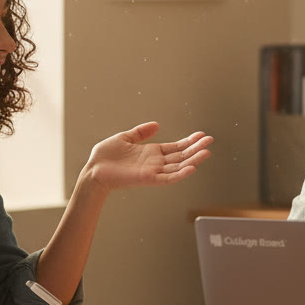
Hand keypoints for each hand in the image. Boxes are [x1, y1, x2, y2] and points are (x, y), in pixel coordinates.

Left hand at [82, 122, 213, 191]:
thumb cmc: (105, 156)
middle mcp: (156, 163)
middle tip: (210, 140)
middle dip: (196, 148)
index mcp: (152, 153)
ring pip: (178, 166)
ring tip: (206, 152)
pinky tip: (192, 167)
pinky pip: (168, 178)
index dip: (189, 142)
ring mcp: (153, 172)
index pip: (176, 148)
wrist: (94, 169)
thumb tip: (156, 124)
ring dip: (193, 160)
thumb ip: (141, 132)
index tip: (201, 135)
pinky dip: (180, 174)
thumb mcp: (125, 137)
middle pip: (181, 156)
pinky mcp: (148, 179)